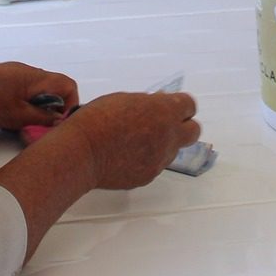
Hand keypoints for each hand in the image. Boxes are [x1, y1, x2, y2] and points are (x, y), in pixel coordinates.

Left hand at [0, 61, 78, 132]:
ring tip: (20, 123)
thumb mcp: (18, 116)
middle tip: (38, 126)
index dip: (69, 104)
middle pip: (52, 90)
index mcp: (36, 78)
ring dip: (34, 109)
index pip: (68, 85)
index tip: (58, 121)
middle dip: (49, 110)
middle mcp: (29, 72)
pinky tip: (8, 117)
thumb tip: (59, 121)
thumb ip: (42, 118)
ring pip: (36, 93)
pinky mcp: (3, 79)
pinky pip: (22, 92)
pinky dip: (22, 105)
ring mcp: (15, 74)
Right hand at [62, 90, 201, 189]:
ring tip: (138, 140)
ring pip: (173, 150)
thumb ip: (149, 104)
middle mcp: (168, 136)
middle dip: (183, 126)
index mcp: (164, 111)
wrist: (82, 151)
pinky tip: (128, 155)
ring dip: (163, 144)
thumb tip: (157, 106)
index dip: (180, 106)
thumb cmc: (98, 120)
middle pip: (193, 131)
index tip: (170, 106)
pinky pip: (156, 165)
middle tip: (165, 124)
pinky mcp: (149, 175)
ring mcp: (160, 159)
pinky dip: (147, 159)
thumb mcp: (125, 99)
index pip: (189, 106)